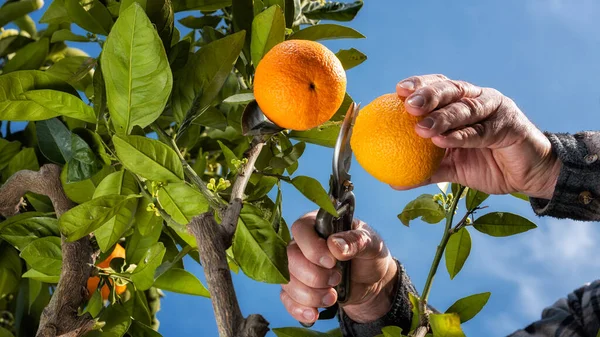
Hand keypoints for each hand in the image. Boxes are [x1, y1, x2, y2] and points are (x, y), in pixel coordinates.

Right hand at [281, 212, 397, 324]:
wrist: (372, 283)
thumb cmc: (369, 256)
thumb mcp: (371, 244)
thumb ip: (356, 241)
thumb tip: (335, 245)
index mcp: (318, 225)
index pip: (301, 229)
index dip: (312, 247)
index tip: (331, 262)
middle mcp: (301, 244)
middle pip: (290, 258)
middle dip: (314, 275)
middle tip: (336, 279)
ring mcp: (296, 267)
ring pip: (287, 281)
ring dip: (310, 295)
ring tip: (333, 297)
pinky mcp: (296, 289)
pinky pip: (287, 300)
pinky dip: (300, 309)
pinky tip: (314, 314)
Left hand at [395, 74, 560, 198]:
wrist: (526, 176)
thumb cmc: (487, 165)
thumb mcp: (450, 168)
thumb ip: (424, 169)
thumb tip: (394, 182)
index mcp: (462, 102)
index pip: (438, 86)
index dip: (419, 84)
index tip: (398, 90)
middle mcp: (477, 99)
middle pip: (451, 89)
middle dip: (429, 94)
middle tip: (409, 105)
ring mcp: (494, 110)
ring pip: (465, 108)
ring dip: (442, 117)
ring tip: (421, 128)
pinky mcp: (509, 126)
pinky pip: (480, 132)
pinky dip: (461, 136)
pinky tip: (442, 141)